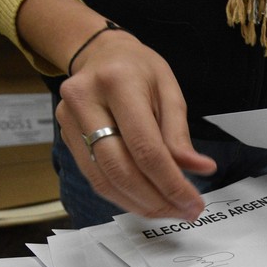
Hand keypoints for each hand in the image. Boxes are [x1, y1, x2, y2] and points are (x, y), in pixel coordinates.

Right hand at [16, 0, 215, 220]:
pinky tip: (146, 201)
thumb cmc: (139, 69)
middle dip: (156, 200)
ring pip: (104, 180)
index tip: (194, 203)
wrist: (99, 53)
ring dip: (139, 204)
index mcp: (118, 83)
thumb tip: (200, 170)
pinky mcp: (65, 137)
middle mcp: (85, 101)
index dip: (171, 183)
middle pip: (120, 169)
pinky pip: (95, 178)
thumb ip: (180, 133)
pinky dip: (123, 196)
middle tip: (185, 213)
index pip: (145, 148)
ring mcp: (69, 121)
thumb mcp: (169, 89)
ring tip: (169, 211)